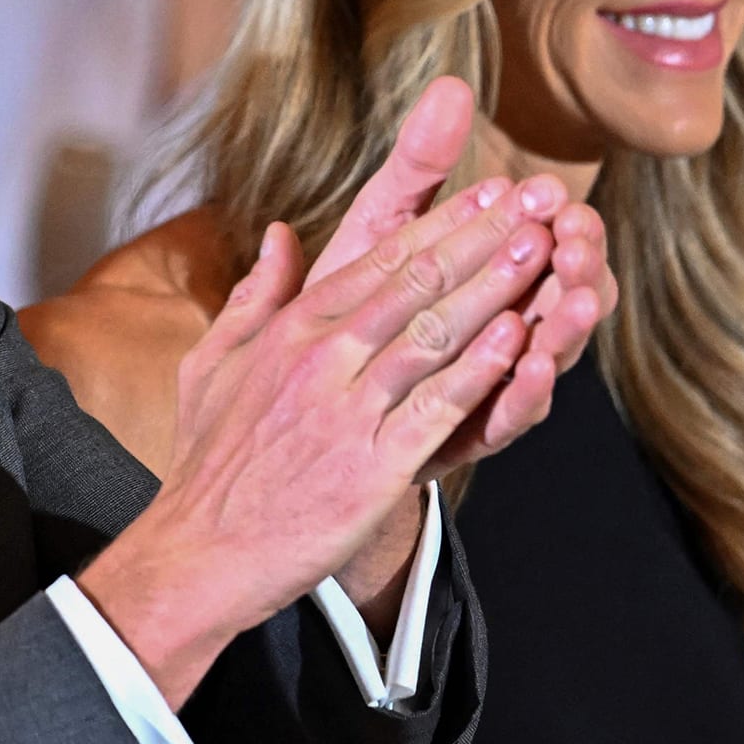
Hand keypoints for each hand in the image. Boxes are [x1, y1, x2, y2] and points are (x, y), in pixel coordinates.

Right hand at [80, 78, 557, 704]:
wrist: (200, 552)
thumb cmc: (209, 462)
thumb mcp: (212, 362)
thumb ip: (254, 295)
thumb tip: (278, 234)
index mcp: (289, 329)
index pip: (379, 260)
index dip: (442, 221)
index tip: (489, 192)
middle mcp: (319, 358)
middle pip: (415, 283)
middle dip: (482, 239)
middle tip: (536, 204)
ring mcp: (347, 410)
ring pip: (434, 335)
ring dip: (494, 290)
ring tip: (543, 253)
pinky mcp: (373, 466)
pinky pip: (437, 408)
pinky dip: (480, 371)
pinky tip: (519, 339)